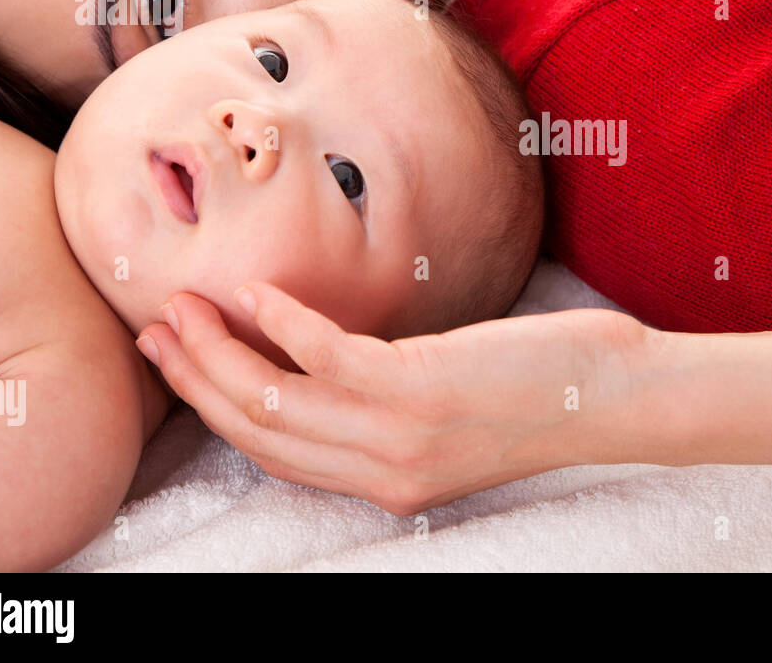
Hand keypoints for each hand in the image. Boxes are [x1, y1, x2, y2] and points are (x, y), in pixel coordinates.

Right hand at [136, 284, 655, 514]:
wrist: (615, 398)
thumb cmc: (539, 391)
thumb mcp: (449, 412)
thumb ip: (390, 399)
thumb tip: (337, 354)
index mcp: (384, 481)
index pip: (276, 452)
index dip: (215, 408)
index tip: (180, 362)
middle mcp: (382, 470)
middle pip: (258, 432)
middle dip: (197, 379)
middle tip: (156, 328)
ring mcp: (398, 436)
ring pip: (275, 402)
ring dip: (219, 352)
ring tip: (184, 305)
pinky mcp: (421, 392)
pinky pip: (327, 359)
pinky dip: (282, 323)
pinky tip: (256, 291)